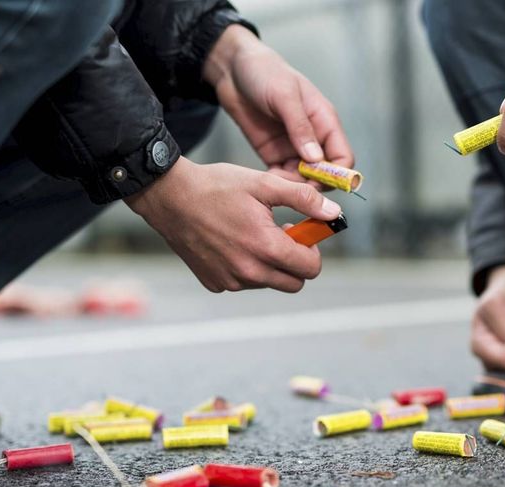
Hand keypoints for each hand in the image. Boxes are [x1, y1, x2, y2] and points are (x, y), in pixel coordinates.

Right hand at [125, 158, 341, 292]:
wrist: (170, 197)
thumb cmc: (217, 187)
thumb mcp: (264, 184)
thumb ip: (303, 199)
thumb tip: (334, 213)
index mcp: (265, 248)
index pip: (311, 268)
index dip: (312, 250)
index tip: (300, 232)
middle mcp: (249, 272)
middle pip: (295, 283)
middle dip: (295, 262)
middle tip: (281, 235)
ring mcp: (230, 281)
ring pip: (270, 283)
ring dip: (271, 264)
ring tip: (252, 234)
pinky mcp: (215, 284)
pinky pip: (244, 283)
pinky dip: (246, 268)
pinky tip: (232, 242)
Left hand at [203, 25, 353, 181]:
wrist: (233, 70)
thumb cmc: (264, 72)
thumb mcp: (284, 95)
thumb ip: (300, 127)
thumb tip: (316, 158)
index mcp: (325, 121)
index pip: (343, 156)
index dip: (338, 174)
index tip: (321, 182)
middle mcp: (313, 138)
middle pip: (326, 173)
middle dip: (315, 184)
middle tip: (297, 189)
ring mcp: (294, 148)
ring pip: (304, 180)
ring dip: (295, 186)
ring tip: (279, 185)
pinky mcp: (275, 154)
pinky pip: (283, 177)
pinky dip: (279, 184)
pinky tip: (270, 182)